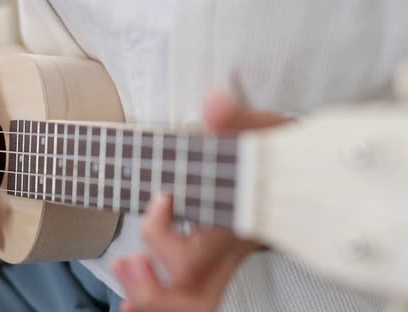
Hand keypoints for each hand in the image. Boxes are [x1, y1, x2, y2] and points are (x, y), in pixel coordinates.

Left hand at [112, 92, 292, 311]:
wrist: (297, 170)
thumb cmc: (277, 153)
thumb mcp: (261, 131)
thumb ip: (236, 120)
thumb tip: (214, 102)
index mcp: (238, 227)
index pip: (195, 256)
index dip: (161, 237)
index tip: (159, 198)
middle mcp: (229, 254)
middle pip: (194, 300)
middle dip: (154, 294)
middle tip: (130, 263)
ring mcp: (221, 264)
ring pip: (191, 305)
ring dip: (149, 298)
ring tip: (126, 269)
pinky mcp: (212, 265)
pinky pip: (186, 298)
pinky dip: (155, 300)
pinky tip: (132, 290)